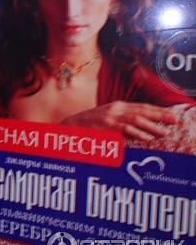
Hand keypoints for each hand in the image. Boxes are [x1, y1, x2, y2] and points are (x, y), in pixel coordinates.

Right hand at [61, 101, 179, 141]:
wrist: (68, 128)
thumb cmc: (89, 128)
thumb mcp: (107, 121)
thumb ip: (123, 123)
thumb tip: (143, 131)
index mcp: (116, 106)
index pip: (142, 106)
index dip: (158, 110)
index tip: (172, 115)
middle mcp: (115, 108)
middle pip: (142, 110)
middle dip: (160, 115)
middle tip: (175, 120)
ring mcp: (109, 116)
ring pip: (136, 118)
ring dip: (152, 126)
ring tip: (164, 132)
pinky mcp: (105, 125)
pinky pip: (124, 128)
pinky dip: (137, 133)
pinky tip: (147, 138)